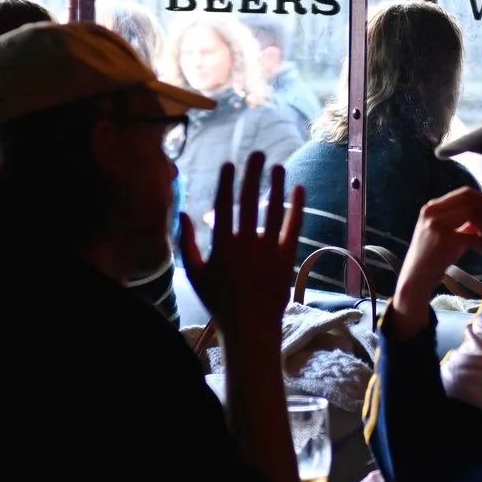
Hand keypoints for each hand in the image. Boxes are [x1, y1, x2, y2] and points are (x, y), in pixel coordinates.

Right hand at [177, 154, 304, 347]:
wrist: (250, 327)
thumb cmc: (219, 301)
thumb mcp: (195, 274)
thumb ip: (187, 243)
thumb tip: (182, 213)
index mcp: (222, 247)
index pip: (223, 207)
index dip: (226, 183)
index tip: (229, 163)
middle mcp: (245, 244)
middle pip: (249, 202)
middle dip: (253, 175)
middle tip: (258, 154)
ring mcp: (267, 251)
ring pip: (272, 211)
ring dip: (276, 186)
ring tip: (278, 167)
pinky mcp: (286, 258)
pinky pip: (292, 227)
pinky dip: (296, 207)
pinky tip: (298, 190)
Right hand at [392, 187, 481, 334]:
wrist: (416, 278)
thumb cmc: (434, 257)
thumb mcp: (446, 233)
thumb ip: (463, 221)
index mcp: (432, 207)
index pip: (464, 192)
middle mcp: (432, 212)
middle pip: (469, 197)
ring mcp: (436, 224)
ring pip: (472, 211)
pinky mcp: (443, 240)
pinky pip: (474, 235)